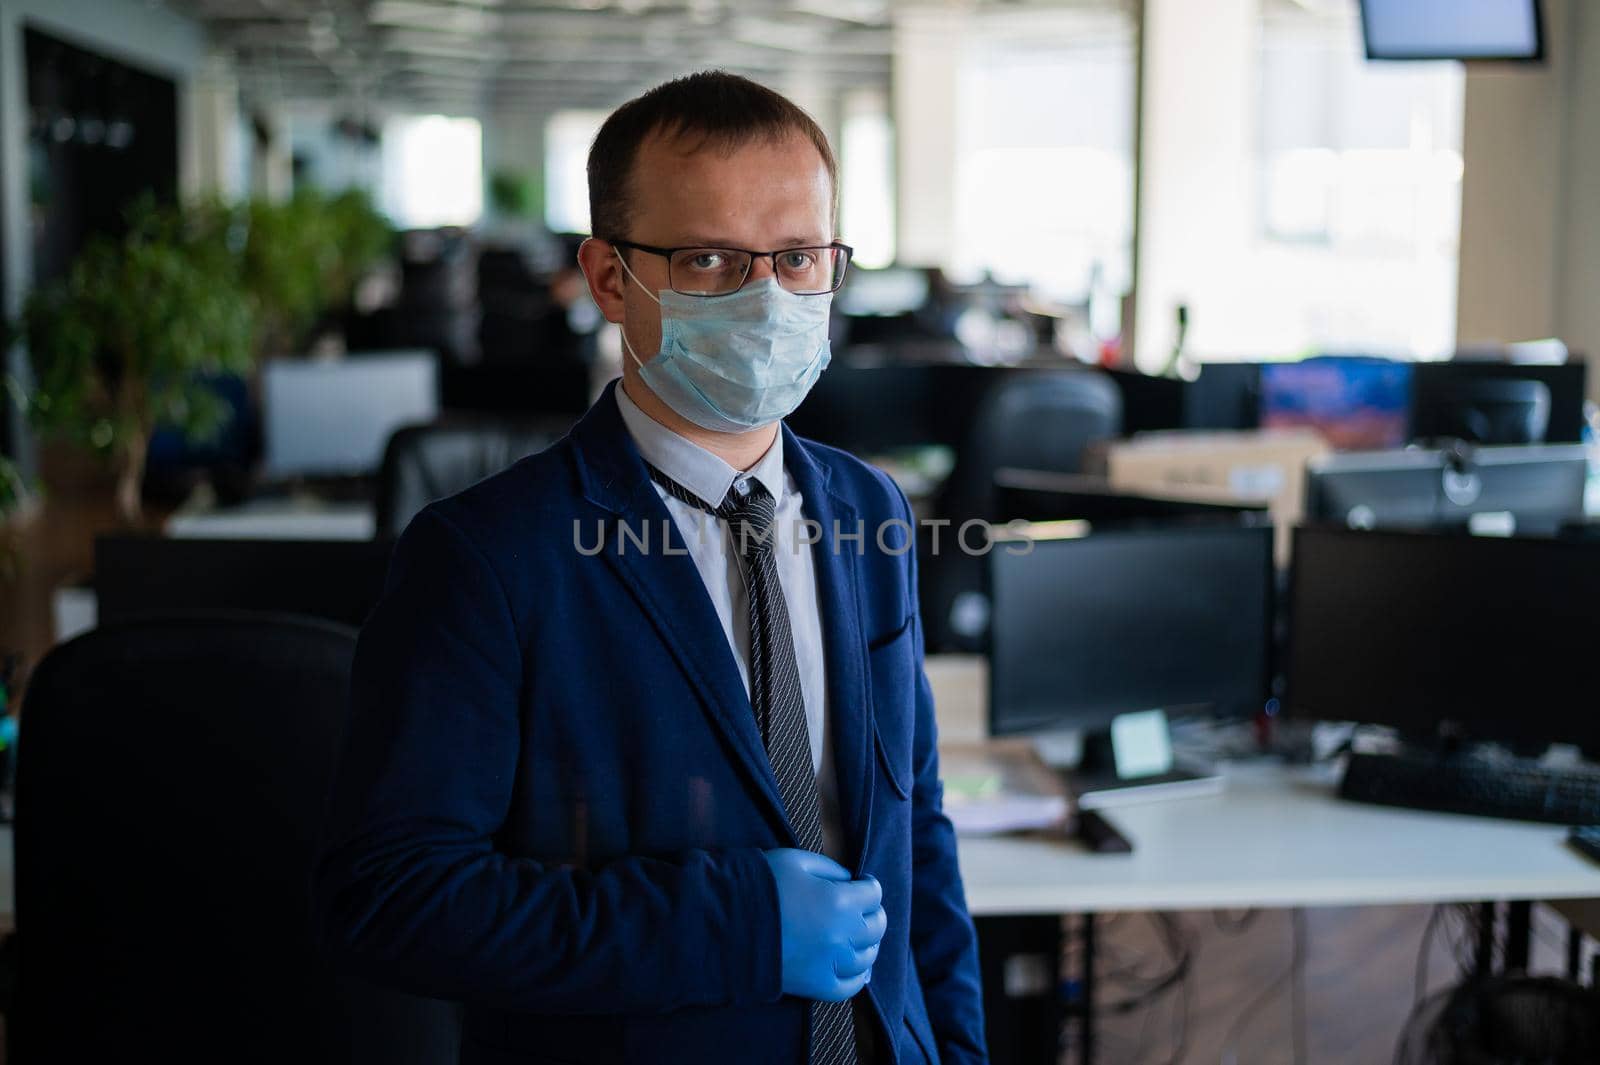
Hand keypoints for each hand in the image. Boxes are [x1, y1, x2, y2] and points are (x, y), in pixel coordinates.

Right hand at [761, 849, 886, 1001]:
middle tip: (862, 907)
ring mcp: (830, 963)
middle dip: (873, 912)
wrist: (726, 921)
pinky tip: (858, 968)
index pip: (874, 893)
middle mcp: (841, 934)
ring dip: (868, 943)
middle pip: (877, 926)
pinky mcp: (816, 985)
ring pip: (868, 956)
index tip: (862, 883)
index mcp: (839, 901)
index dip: (869, 885)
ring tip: (857, 934)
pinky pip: (850, 987)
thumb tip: (849, 882)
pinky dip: (859, 977)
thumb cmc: (762, 884)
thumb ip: (831, 868)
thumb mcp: (797, 861)